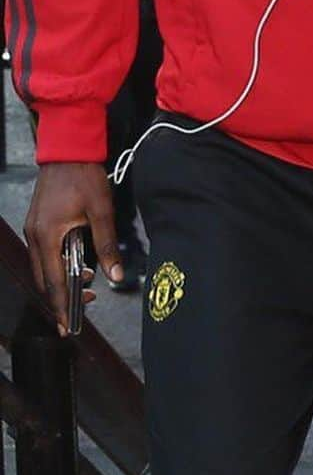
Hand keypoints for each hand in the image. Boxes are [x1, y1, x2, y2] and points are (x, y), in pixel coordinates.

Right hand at [24, 163, 123, 334]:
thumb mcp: (101, 211)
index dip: (62, 305)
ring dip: (60, 280)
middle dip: (61, 297)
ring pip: (43, 267)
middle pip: (44, 279)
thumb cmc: (84, 176)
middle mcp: (35, 236)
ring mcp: (33, 229)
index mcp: (47, 237)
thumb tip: (116, 275)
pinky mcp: (37, 223)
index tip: (68, 325)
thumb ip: (107, 246)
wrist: (69, 149)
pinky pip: (44, 253)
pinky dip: (57, 264)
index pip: (53, 282)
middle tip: (82, 308)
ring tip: (85, 286)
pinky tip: (76, 264)